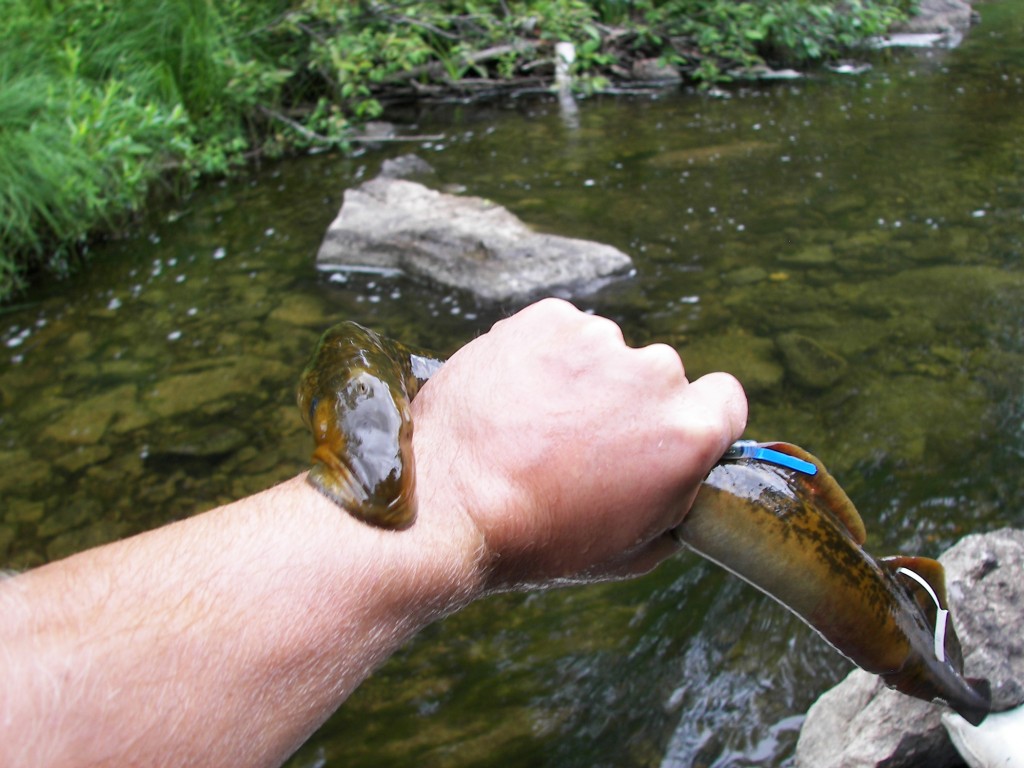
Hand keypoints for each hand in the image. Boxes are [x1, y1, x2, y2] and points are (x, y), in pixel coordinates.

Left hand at [410, 298, 747, 590]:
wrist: (448, 506)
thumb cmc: (540, 540)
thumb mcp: (634, 551)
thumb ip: (678, 502)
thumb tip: (682, 481)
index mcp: (690, 430)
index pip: (724, 400)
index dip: (695, 419)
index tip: (658, 436)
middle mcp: (655, 372)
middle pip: (659, 375)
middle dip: (629, 402)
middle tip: (578, 443)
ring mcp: (596, 340)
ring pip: (604, 352)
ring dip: (582, 378)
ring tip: (533, 425)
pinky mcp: (544, 319)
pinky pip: (559, 332)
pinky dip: (542, 356)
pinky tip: (513, 398)